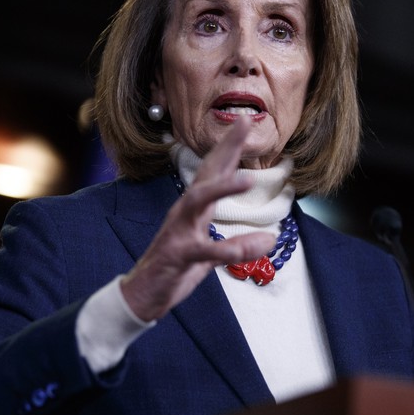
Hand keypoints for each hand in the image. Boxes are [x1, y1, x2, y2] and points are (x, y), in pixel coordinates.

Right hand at [120, 115, 277, 320]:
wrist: (143, 293)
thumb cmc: (176, 268)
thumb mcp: (210, 254)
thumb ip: (238, 245)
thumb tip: (270, 238)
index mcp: (193, 209)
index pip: (213, 171)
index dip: (229, 146)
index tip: (245, 121)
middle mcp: (185, 212)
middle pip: (206, 173)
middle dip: (225, 148)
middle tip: (245, 123)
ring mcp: (179, 231)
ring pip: (198, 201)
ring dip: (222, 188)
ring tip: (248, 179)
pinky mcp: (178, 254)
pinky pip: (205, 250)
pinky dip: (231, 248)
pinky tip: (258, 244)